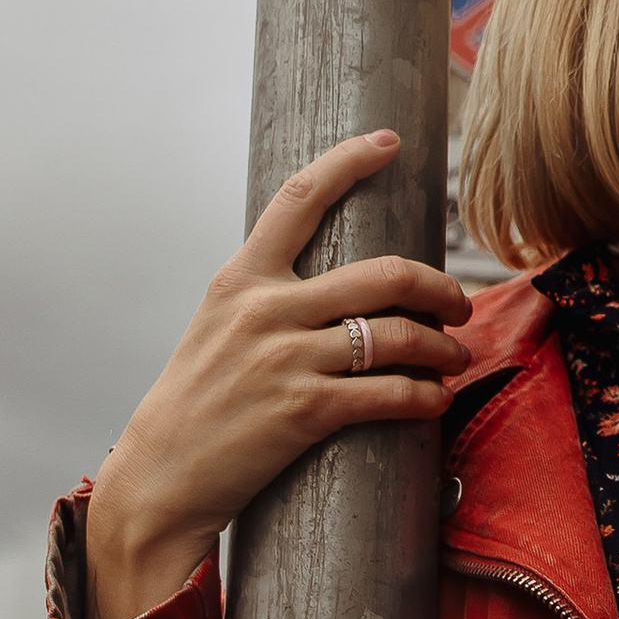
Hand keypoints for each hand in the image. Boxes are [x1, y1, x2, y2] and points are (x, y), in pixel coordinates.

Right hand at [85, 133, 471, 618]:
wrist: (160, 478)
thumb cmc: (196, 405)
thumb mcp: (218, 328)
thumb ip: (267, 298)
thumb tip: (331, 284)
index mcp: (241, 279)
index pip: (300, 199)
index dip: (350, 161)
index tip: (389, 141)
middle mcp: (265, 309)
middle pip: (383, 274)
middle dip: (439, 288)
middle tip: (458, 304)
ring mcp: (285, 359)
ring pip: (398, 336)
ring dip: (442, 348)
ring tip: (454, 357)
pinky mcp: (304, 411)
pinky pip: (390, 393)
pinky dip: (425, 397)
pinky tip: (434, 400)